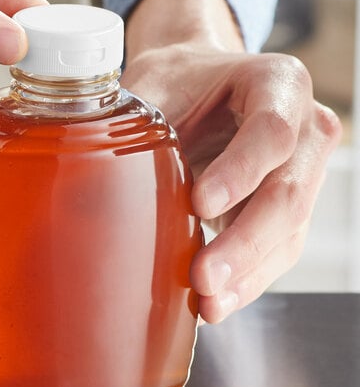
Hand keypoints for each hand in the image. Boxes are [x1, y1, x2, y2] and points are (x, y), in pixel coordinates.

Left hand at [122, 45, 340, 322]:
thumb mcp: (157, 88)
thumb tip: (81, 183)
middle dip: (244, 243)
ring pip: (288, 232)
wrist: (200, 88)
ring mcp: (302, 173)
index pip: (272, 131)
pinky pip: (278, 252)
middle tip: (202, 276)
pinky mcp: (289, 211)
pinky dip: (247, 281)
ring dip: (246, 274)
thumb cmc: (179, 84)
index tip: (199, 204)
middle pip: (288, 193)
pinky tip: (216, 302)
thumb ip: (136, 123)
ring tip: (207, 302)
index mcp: (278, 83)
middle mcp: (305, 129)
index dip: (240, 171)